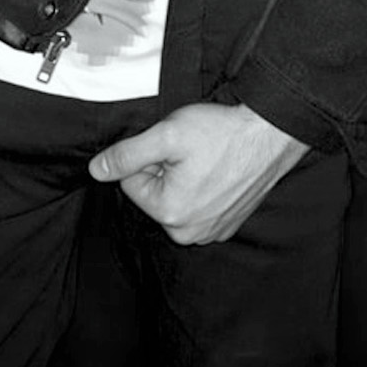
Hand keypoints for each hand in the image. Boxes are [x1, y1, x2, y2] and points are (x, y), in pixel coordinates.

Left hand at [88, 102, 307, 244]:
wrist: (270, 135)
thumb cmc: (222, 133)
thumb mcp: (166, 135)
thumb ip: (126, 155)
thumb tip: (96, 171)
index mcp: (169, 213)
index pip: (132, 182)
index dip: (147, 156)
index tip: (172, 145)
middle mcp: (188, 232)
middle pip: (154, 194)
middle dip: (166, 169)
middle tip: (191, 150)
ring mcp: (211, 231)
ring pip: (176, 200)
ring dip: (185, 178)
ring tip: (207, 159)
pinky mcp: (227, 225)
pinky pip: (199, 206)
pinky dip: (204, 188)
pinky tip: (219, 169)